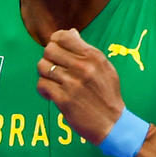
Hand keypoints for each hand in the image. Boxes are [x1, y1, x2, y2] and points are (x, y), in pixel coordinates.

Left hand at [39, 28, 131, 149]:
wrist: (113, 124)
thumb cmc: (108, 95)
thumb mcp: (105, 68)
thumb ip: (87, 50)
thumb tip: (71, 32)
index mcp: (94, 57)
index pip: (63, 37)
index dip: (55, 42)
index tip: (57, 51)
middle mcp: (83, 68)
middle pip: (49, 50)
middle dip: (48, 58)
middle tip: (55, 69)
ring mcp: (73, 84)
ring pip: (42, 67)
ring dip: (45, 74)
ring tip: (53, 82)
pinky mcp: (64, 99)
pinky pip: (42, 85)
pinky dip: (43, 89)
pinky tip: (51, 94)